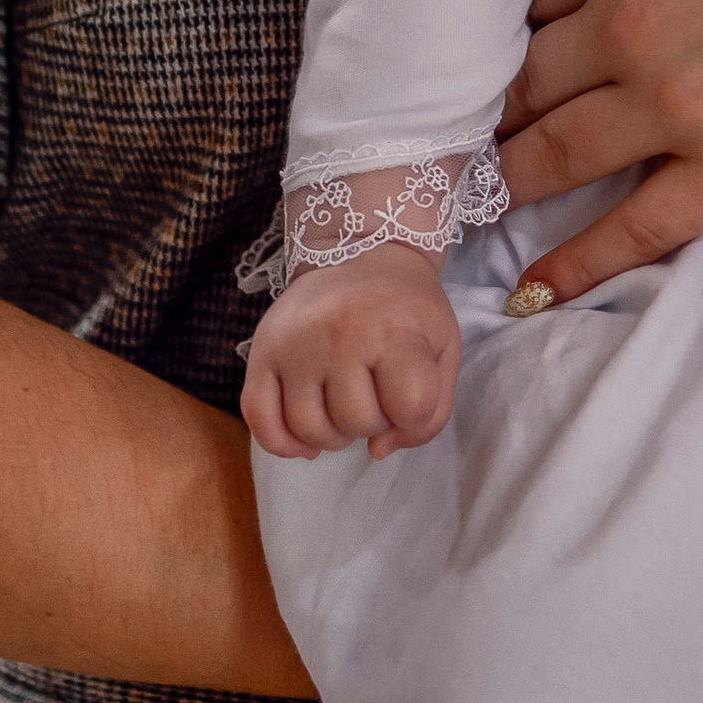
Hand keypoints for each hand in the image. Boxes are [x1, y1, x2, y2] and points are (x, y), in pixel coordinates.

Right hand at [239, 244, 463, 460]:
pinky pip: (260, 420)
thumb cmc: (406, 307)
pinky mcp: (262, 352)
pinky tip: (304, 440)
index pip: (411, 406)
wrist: (358, 252)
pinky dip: (282, 443)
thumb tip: (378, 450)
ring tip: (342, 408)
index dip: (415, 416)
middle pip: (358, 423)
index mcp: (394, 332)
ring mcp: (295, 346)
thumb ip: (432, 410)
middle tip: (373, 394)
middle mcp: (340, 338)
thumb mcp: (442, 347)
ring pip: (310, 429)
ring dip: (333, 434)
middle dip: (372, 421)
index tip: (410, 397)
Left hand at [490, 0, 702, 307]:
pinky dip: (574, 263)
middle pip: (521, 81)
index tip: (475, 44)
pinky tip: (532, 289)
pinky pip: (633, 230)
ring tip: (471, 196)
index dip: (499, 17)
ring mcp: (678, 110)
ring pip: (555, 156)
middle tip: (451, 131)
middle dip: (481, 106)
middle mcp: (628, 32)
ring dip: (506, 178)